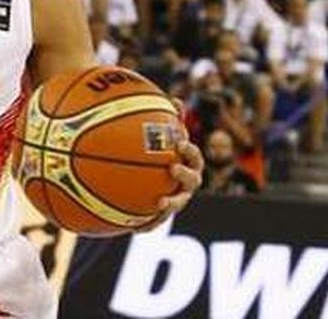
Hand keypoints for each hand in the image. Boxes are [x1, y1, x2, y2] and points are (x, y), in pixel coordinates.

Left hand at [140, 98, 200, 230]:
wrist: (147, 179)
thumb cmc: (155, 153)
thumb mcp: (158, 136)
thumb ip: (165, 119)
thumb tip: (175, 100)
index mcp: (186, 164)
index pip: (193, 157)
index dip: (190, 152)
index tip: (179, 142)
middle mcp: (184, 183)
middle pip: (192, 181)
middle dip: (185, 174)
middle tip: (173, 167)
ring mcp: (174, 200)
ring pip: (176, 204)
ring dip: (171, 204)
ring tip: (159, 202)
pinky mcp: (161, 216)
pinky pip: (154, 222)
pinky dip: (147, 225)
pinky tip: (133, 228)